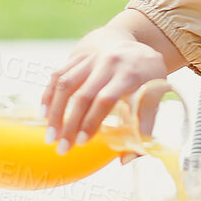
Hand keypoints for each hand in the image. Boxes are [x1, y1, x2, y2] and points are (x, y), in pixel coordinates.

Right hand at [43, 25, 171, 151]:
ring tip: (50, 136)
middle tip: (62, 148)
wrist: (132, 41)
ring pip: (65, 84)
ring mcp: (90, 58)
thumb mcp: (156, 95)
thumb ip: (146, 126)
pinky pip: (58, 75)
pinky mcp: (77, 57)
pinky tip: (44, 114)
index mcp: (130, 73)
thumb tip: (128, 160)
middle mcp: (108, 63)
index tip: (82, 142)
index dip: (92, 121)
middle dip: (70, 124)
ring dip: (55, 112)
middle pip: (83, 95)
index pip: (105, 98)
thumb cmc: (146, 75)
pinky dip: (49, 95)